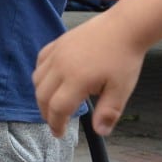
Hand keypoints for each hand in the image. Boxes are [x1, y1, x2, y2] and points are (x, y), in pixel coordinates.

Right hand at [32, 15, 145, 136]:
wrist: (123, 28)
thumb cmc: (124, 59)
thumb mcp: (121, 90)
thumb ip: (109, 112)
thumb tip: (100, 132)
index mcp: (77, 80)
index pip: (57, 108)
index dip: (56, 124)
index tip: (59, 133)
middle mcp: (60, 66)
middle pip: (42, 95)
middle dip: (46, 112)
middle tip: (55, 122)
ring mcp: (56, 53)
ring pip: (37, 79)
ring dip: (41, 95)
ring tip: (52, 103)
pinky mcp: (56, 43)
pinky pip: (40, 62)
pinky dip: (41, 75)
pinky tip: (51, 80)